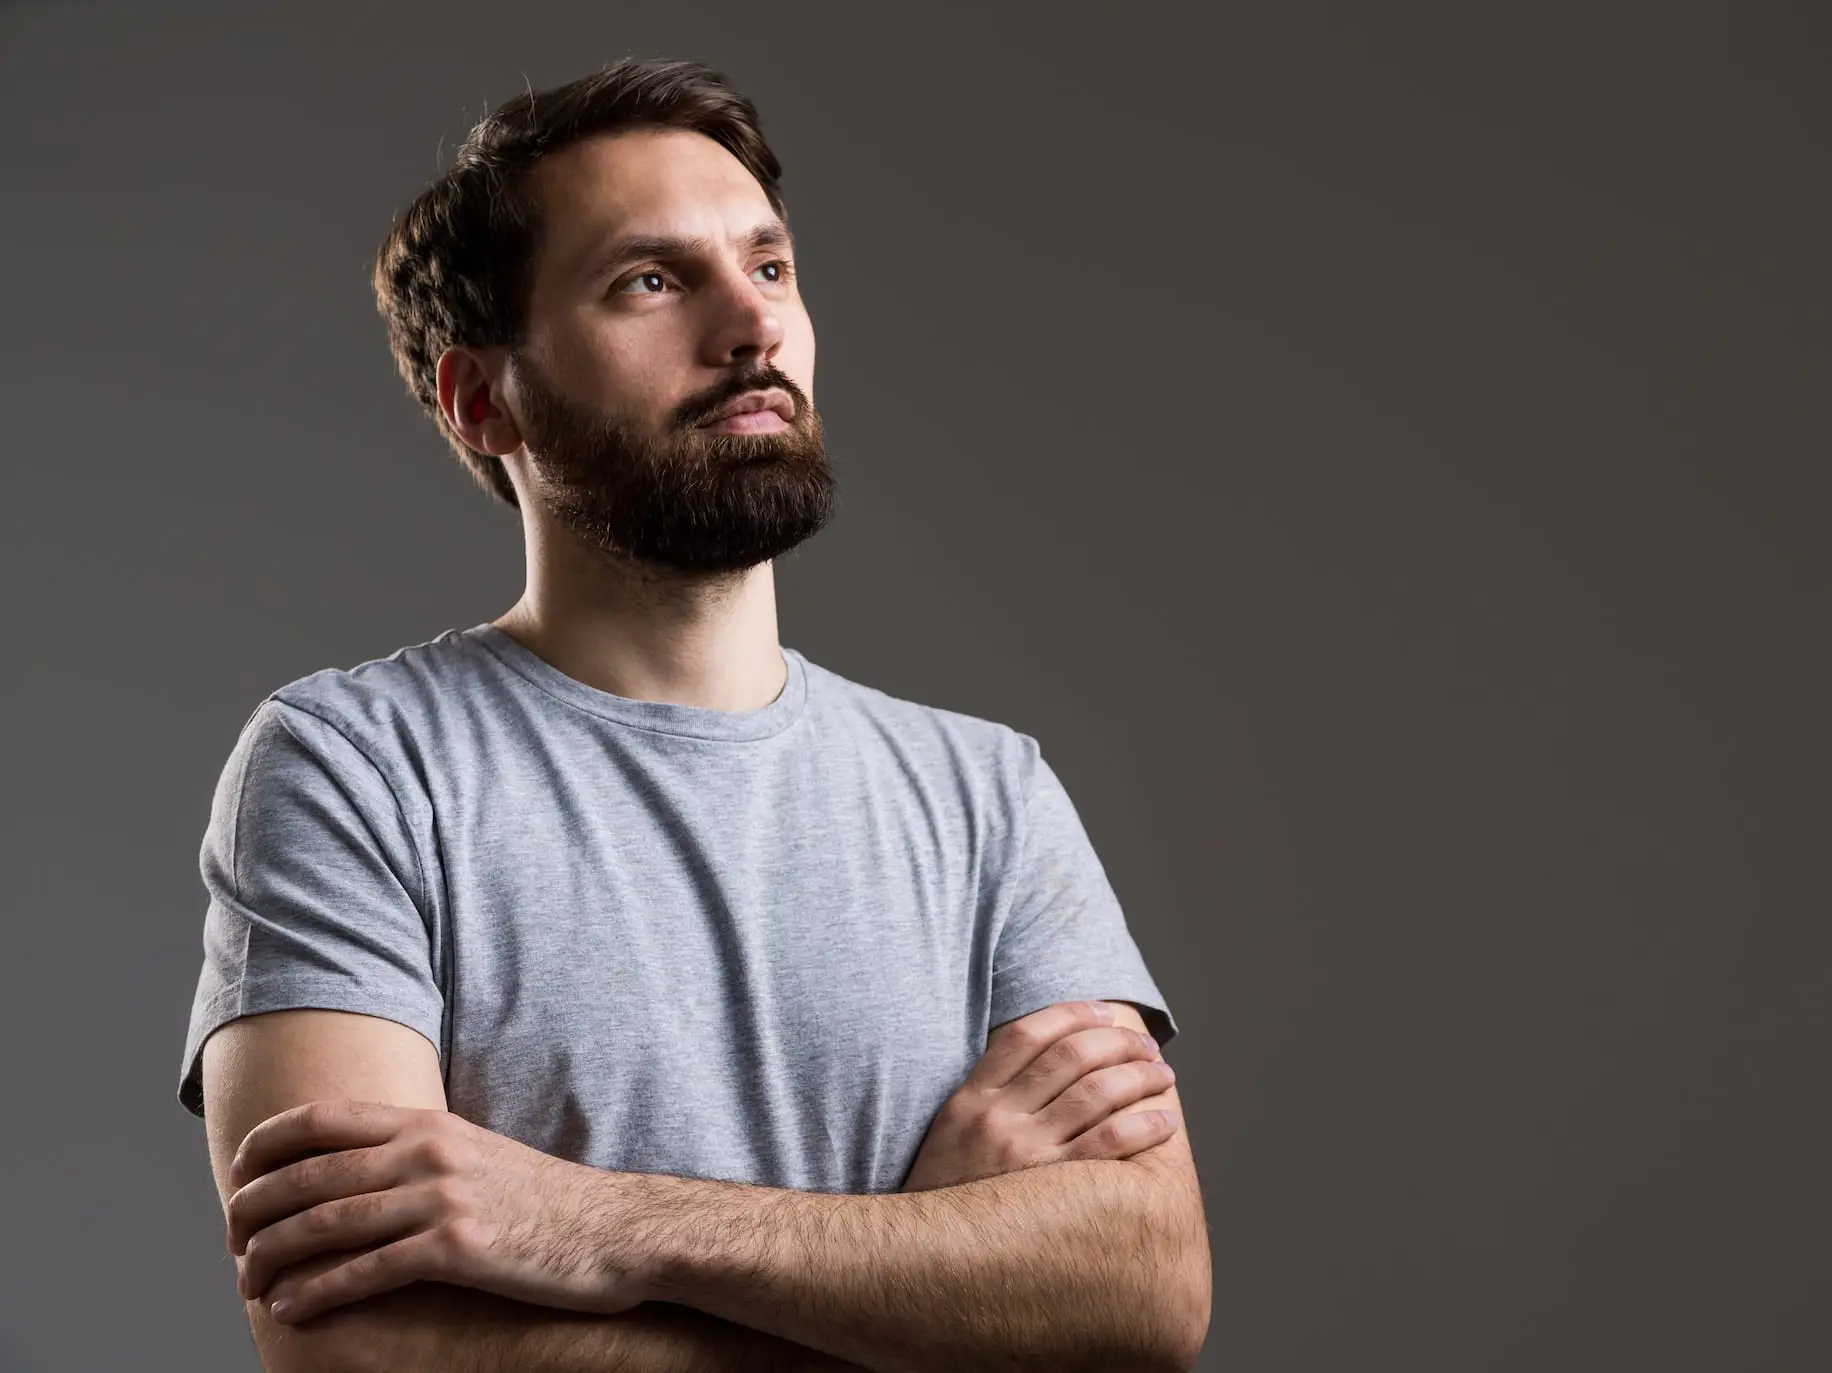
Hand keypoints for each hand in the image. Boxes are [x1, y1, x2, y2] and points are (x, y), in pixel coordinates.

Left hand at [225, 1100, 656, 1324]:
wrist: (616, 1231)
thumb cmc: (544, 1202)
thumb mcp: (477, 1156)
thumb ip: (419, 1155)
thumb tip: (356, 1175)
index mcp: (430, 1125)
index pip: (323, 1118)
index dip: (267, 1144)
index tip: (238, 1174)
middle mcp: (429, 1153)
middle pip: (311, 1173)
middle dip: (254, 1208)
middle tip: (230, 1240)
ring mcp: (443, 1199)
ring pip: (327, 1222)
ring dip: (273, 1254)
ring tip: (247, 1280)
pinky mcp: (458, 1250)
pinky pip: (366, 1271)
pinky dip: (318, 1291)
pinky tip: (292, 1309)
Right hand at [899, 1000, 1178, 1192]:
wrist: (925, 1258)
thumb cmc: (948, 1193)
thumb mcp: (951, 1131)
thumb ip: (990, 1095)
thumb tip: (1045, 1060)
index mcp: (972, 1097)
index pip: (1027, 1033)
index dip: (1073, 1013)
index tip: (1105, 1012)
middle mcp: (998, 1118)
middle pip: (1070, 1056)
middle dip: (1118, 1042)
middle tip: (1146, 1045)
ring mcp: (1024, 1153)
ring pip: (1096, 1093)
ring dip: (1138, 1076)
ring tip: (1162, 1075)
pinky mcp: (1051, 1189)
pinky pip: (1108, 1144)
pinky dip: (1142, 1125)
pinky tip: (1162, 1121)